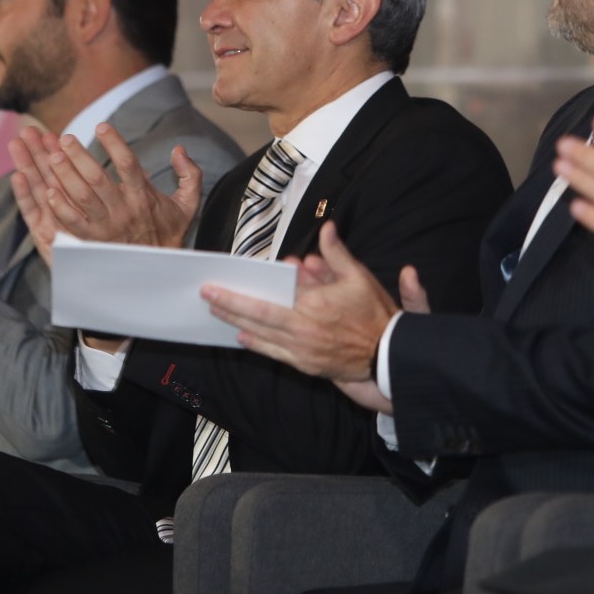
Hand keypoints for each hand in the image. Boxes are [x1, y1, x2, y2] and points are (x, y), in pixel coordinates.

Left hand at [10, 124, 201, 250]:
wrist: (158, 270)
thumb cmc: (168, 231)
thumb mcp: (188, 203)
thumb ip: (190, 174)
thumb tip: (179, 149)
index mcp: (143, 196)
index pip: (128, 163)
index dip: (114, 143)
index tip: (101, 126)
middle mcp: (123, 209)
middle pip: (98, 178)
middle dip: (79, 156)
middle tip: (66, 138)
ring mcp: (106, 226)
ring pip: (82, 197)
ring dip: (65, 175)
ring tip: (53, 156)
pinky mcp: (93, 241)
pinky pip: (73, 224)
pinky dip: (60, 208)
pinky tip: (49, 192)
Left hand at [203, 224, 393, 382]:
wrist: (387, 353)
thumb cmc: (373, 313)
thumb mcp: (358, 277)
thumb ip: (337, 253)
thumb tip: (326, 228)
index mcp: (313, 305)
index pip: (267, 298)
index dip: (239, 294)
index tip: (218, 285)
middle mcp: (303, 329)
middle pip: (257, 318)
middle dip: (228, 307)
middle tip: (206, 297)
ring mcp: (303, 350)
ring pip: (261, 337)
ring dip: (236, 324)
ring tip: (216, 314)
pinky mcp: (306, 365)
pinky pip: (275, 354)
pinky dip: (257, 345)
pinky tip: (243, 337)